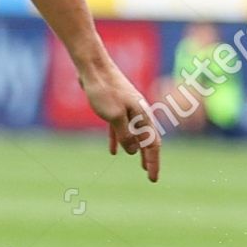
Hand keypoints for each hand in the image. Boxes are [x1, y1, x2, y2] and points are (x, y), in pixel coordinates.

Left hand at [79, 58, 160, 181]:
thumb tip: (134, 151)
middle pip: (147, 140)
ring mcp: (127, 108)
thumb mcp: (115, 117)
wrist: (92, 67)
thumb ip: (125, 135)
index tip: (153, 179)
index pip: (153, 144)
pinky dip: (118, 139)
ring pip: (134, 134)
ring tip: (139, 164)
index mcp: (143, 115)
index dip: (154, 163)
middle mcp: (139, 112)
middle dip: (149, 158)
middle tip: (150, 175)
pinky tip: (113, 151)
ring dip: (136, 149)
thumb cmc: (104, 90)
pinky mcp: (114, 105)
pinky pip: (119, 127)